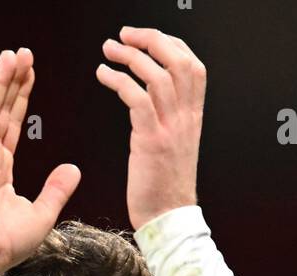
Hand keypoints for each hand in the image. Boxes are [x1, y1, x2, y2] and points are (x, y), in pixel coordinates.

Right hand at [0, 48, 81, 275]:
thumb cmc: (7, 244)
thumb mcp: (42, 214)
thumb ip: (56, 189)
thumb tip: (74, 168)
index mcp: (0, 168)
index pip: (12, 124)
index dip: (21, 97)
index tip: (30, 72)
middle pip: (0, 111)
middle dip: (12, 81)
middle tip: (22, 53)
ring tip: (10, 55)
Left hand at [96, 25, 205, 231]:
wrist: (169, 220)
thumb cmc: (166, 188)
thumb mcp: (176, 146)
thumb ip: (170, 119)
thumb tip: (153, 97)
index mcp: (193, 117)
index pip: (192, 65)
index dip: (171, 43)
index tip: (147, 38)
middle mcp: (185, 117)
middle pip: (177, 60)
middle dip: (150, 39)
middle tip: (125, 35)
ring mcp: (170, 128)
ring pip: (156, 74)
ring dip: (130, 56)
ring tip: (109, 49)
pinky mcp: (151, 141)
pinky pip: (136, 98)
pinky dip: (118, 80)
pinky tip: (103, 74)